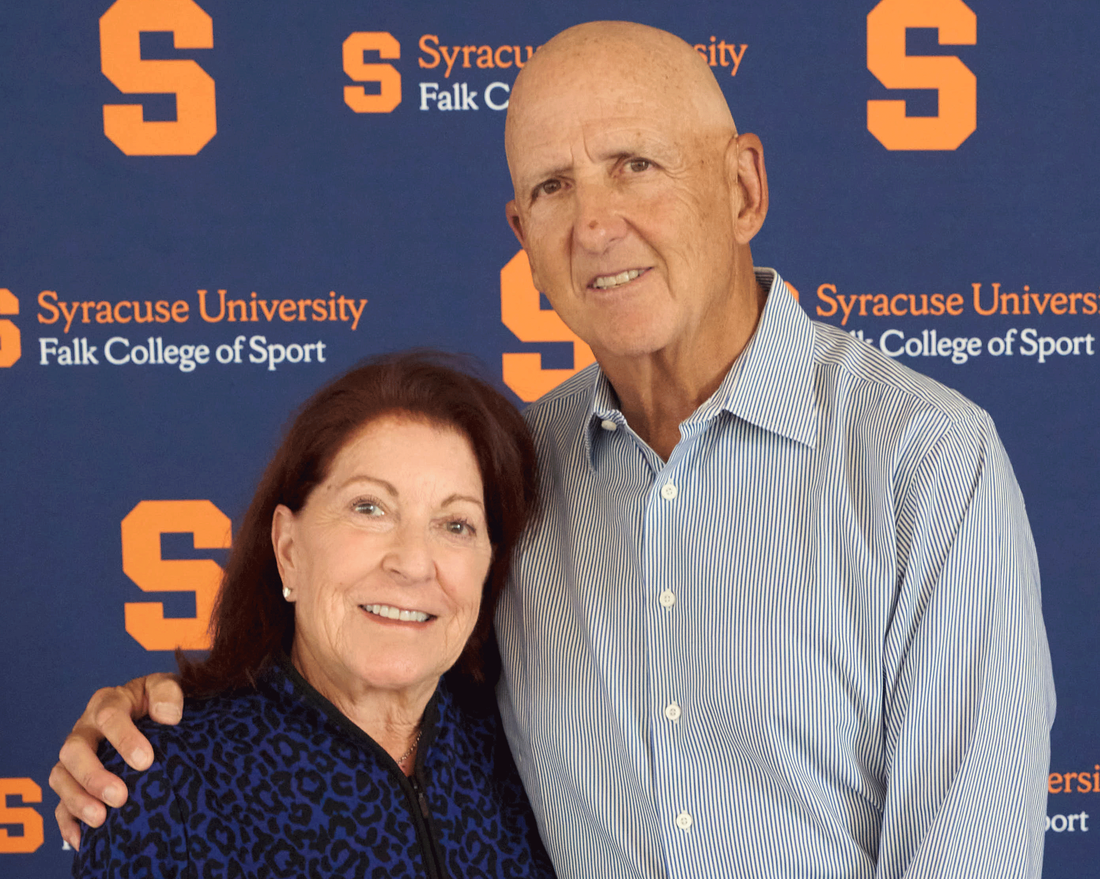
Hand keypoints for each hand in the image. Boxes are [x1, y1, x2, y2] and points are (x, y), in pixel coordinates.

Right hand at [49, 673, 182, 849]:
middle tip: (120, 797)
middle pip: (74, 750)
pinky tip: (82, 839)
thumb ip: (168, 693)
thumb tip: (168, 717)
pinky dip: (67, 822)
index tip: (145, 761)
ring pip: (61, 777)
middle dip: (94, 776)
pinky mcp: (74, 782)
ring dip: (78, 800)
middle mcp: (86, 729)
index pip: (108, 716)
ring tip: (101, 820)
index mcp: (109, 702)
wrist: (155, 712)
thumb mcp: (166, 687)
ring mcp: (76, 757)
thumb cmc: (159, 701)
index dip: (124, 739)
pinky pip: (59, 803)